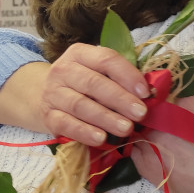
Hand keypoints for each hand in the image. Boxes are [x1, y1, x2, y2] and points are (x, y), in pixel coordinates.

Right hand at [0, 43, 149, 145]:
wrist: (43, 96)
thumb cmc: (83, 83)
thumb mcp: (97, 72)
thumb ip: (120, 77)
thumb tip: (151, 91)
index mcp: (80, 54)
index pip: (105, 59)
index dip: (127, 75)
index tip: (145, 92)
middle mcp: (63, 70)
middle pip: (93, 83)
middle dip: (120, 99)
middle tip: (140, 113)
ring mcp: (53, 93)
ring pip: (80, 105)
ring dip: (105, 118)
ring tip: (126, 129)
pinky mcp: (48, 116)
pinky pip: (66, 124)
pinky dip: (84, 131)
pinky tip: (101, 138)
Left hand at [131, 81, 193, 192]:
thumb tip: (189, 75)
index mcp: (175, 101)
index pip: (152, 88)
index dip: (154, 92)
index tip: (158, 96)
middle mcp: (157, 120)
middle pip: (139, 108)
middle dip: (144, 109)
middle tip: (158, 117)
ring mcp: (147, 143)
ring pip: (134, 127)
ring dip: (140, 127)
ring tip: (157, 134)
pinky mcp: (143, 164)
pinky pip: (133, 148)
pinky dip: (140, 146)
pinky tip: (156, 150)